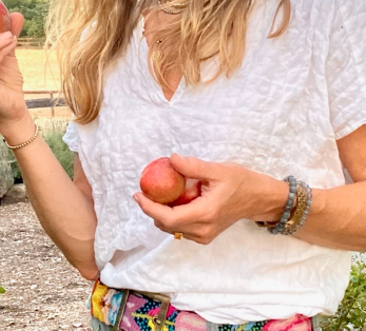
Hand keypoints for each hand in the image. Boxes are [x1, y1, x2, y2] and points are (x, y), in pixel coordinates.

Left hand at [132, 154, 283, 243]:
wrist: (259, 199)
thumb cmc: (241, 182)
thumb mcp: (218, 170)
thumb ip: (193, 166)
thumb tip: (171, 160)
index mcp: (205, 213)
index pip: (168, 218)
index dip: (148, 208)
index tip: (138, 194)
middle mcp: (203, 229)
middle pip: (166, 225)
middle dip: (151, 209)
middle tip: (145, 192)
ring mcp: (204, 235)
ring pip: (172, 229)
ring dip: (160, 214)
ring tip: (158, 196)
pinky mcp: (205, 236)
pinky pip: (181, 229)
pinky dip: (171, 218)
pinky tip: (172, 203)